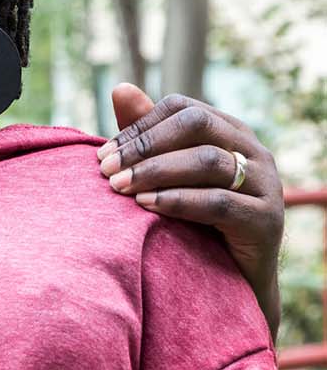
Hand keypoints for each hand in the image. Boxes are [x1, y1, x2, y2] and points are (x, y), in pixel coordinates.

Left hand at [99, 84, 283, 335]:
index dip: (139, 126)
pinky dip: (178, 200)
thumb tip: (120, 87)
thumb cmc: (192, 221)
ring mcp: (266, 184)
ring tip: (119, 187)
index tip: (102, 154)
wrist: (231, 282)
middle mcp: (253, 151)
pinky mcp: (267, 220)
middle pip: (197, 126)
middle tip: (105, 169)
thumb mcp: (167, 175)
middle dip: (145, 145)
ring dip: (156, 171)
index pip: (181, 108)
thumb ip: (146, 135)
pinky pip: (221, 202)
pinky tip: (146, 205)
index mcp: (229, 131)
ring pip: (209, 161)